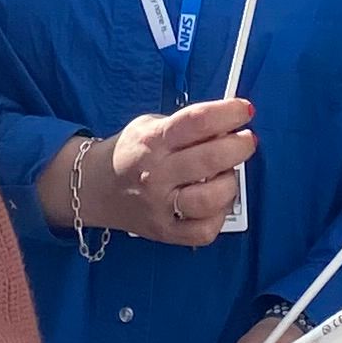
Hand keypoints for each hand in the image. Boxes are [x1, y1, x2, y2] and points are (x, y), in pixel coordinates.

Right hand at [97, 100, 253, 244]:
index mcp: (152, 141)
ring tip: (226, 173)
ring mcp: (159, 207)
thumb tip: (228, 129)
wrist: (95, 188)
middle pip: (210, 159)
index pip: (197, 122)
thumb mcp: (150, 126)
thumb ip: (186, 126)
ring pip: (210, 198)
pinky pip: (204, 231)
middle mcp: (155, 175)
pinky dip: (218, 216)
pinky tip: (215, 202)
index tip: (245, 110)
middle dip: (239, 146)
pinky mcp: (164, 232)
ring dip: (230, 182)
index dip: (228, 113)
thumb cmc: (132, 152)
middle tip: (246, 141)